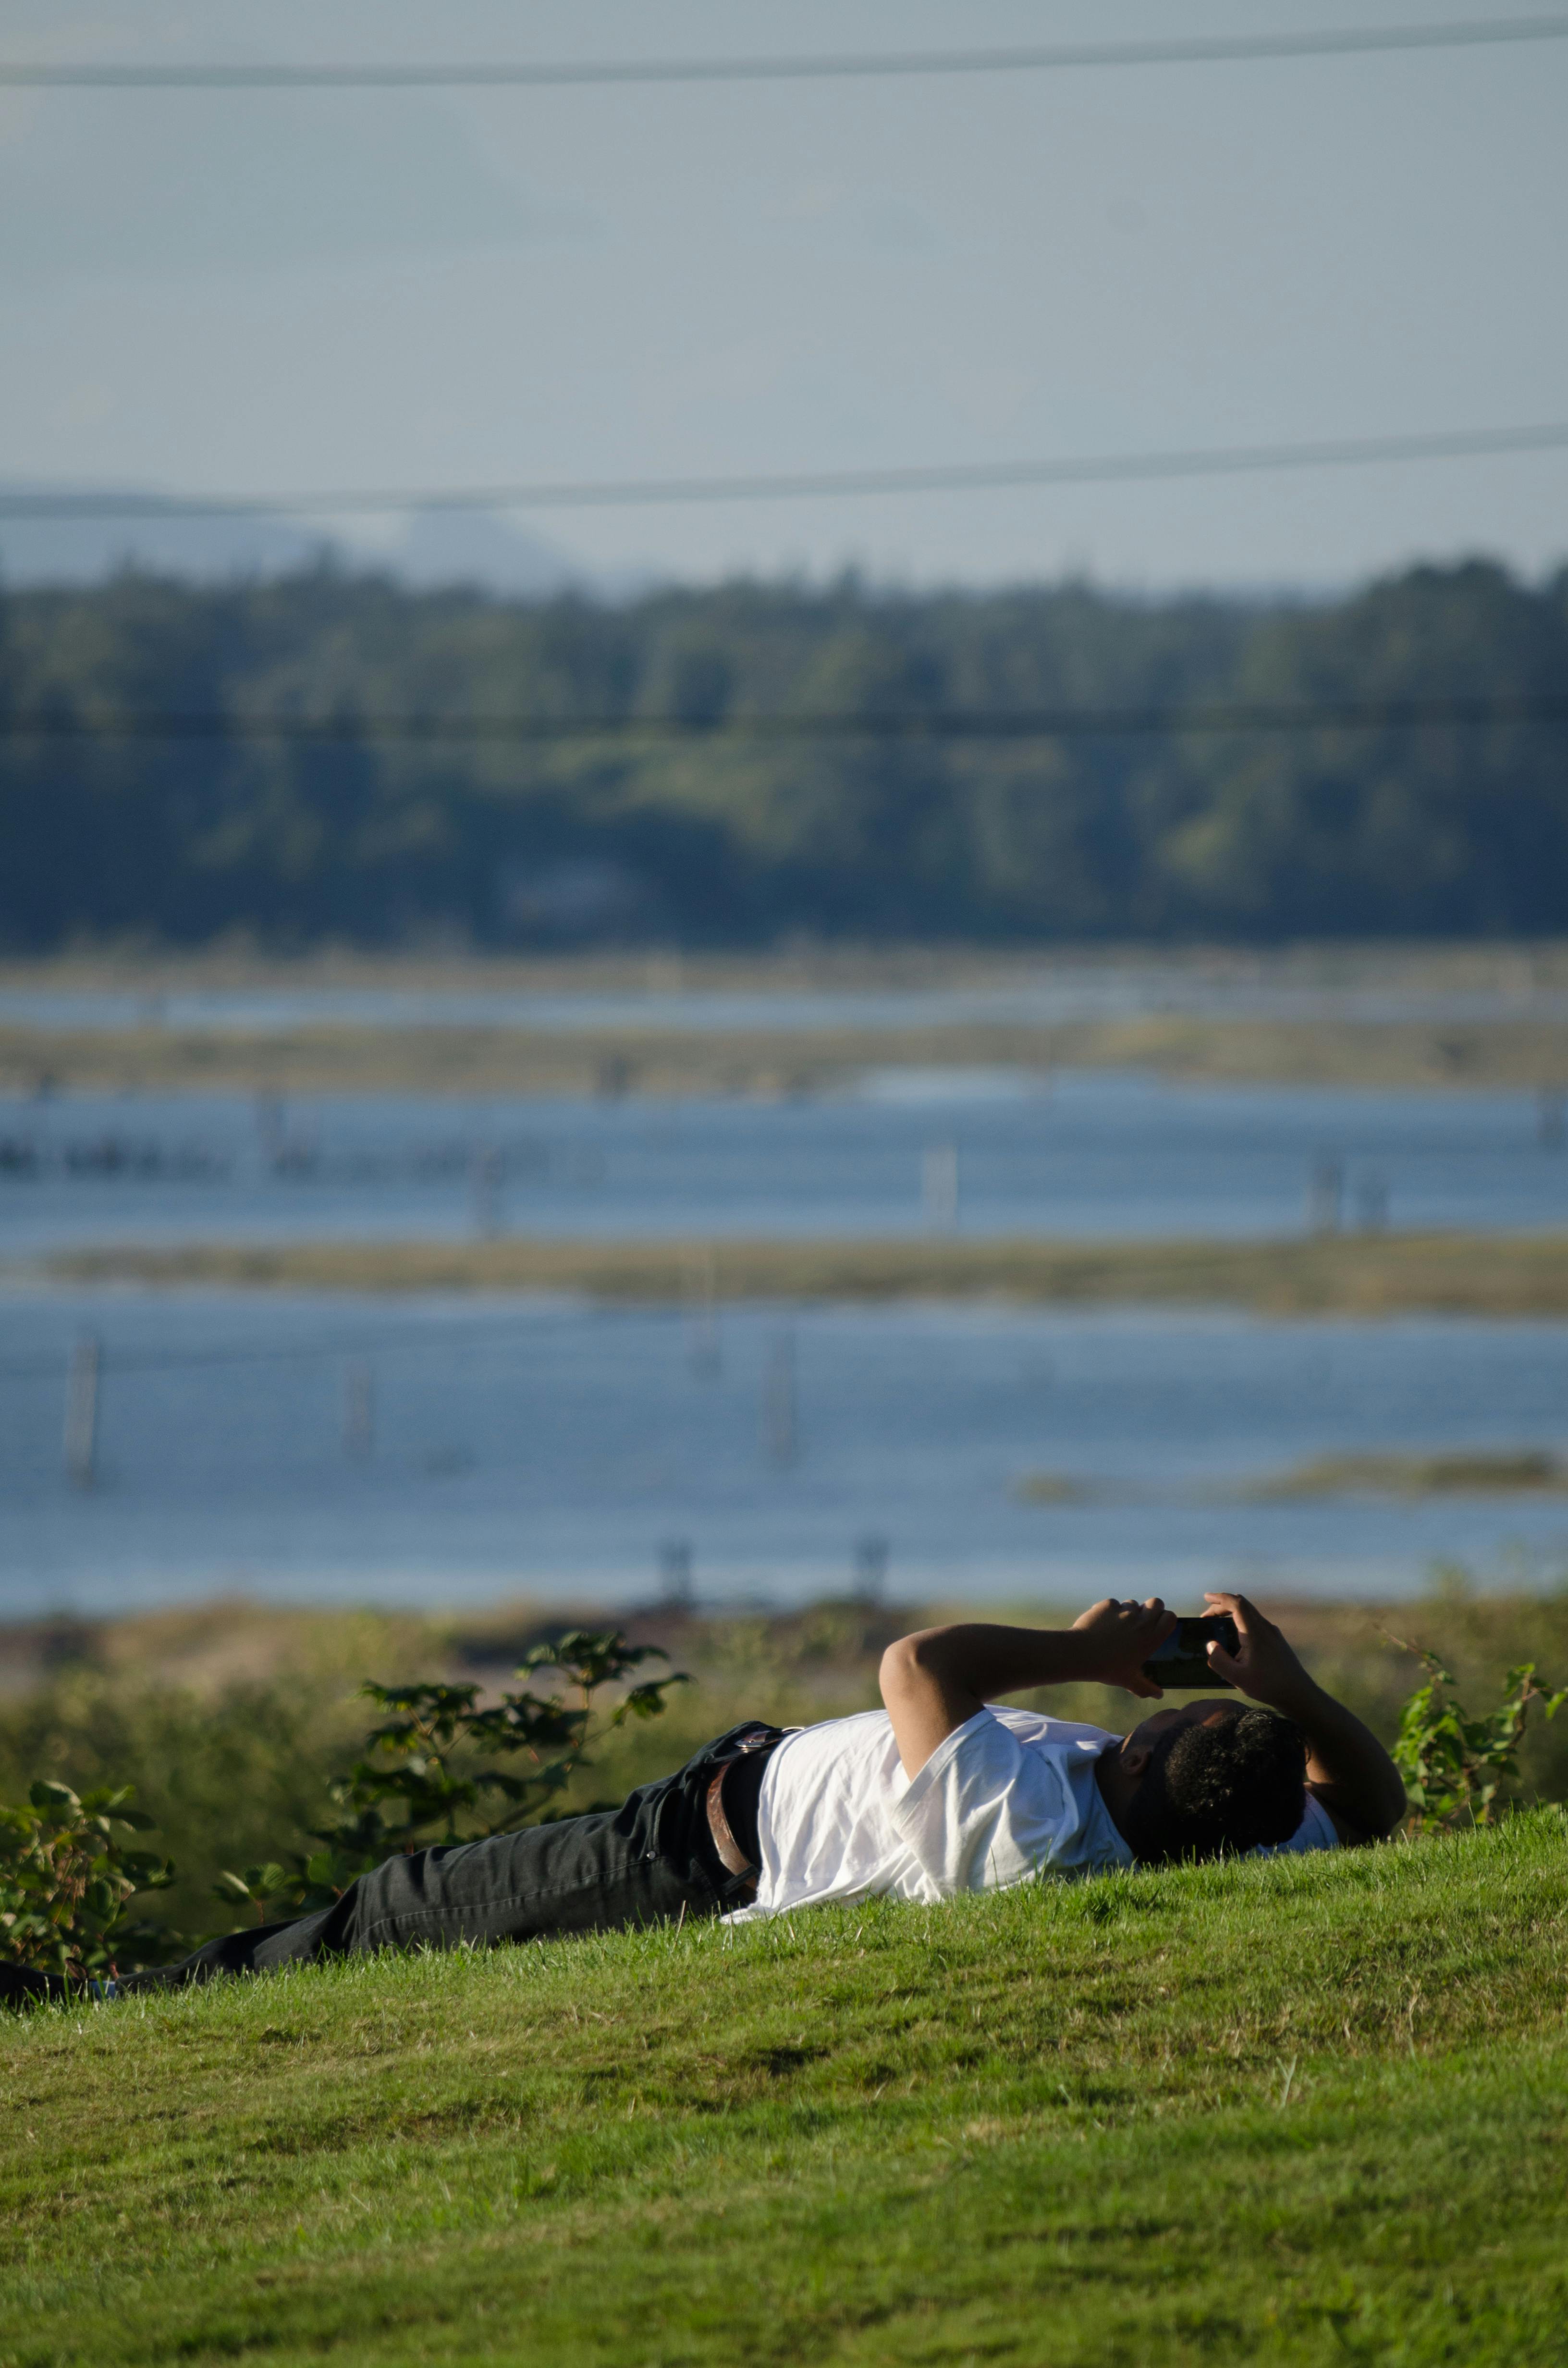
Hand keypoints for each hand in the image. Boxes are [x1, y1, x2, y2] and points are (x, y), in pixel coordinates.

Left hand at [1070, 1597, 1177, 1697]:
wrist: (1081, 1654)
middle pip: (1156, 1602)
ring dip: (1129, 1611)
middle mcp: (1141, 1621)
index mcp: (1151, 1637)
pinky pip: (1113, 1604)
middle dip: (1152, 1608)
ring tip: (1118, 1627)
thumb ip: (1146, 1687)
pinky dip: (1109, 1611)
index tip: (1159, 1625)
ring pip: (1132, 1603)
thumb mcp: (1129, 1681)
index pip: (1170, 1617)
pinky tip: (1101, 1624)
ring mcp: (1124, 1611)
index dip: (1166, 1619)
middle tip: (1143, 1621)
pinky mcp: (1107, 1605)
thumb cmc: (1108, 1668)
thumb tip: (1159, 1695)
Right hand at [1203, 1592, 1313, 1711]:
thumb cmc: (1268, 1686)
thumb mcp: (1237, 1677)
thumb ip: (1219, 1660)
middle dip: (1222, 1605)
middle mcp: (1265, 1628)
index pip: (1237, 1604)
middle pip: (1243, 1605)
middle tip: (1206, 1614)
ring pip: (1250, 1613)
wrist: (1299, 1693)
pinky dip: (1241, 1622)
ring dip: (1232, 1614)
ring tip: (1218, 1624)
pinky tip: (1236, 1638)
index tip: (1206, 1597)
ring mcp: (1273, 1633)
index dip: (1220, 1598)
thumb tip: (1211, 1644)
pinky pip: (1256, 1623)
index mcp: (1255, 1633)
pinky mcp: (1277, 1641)